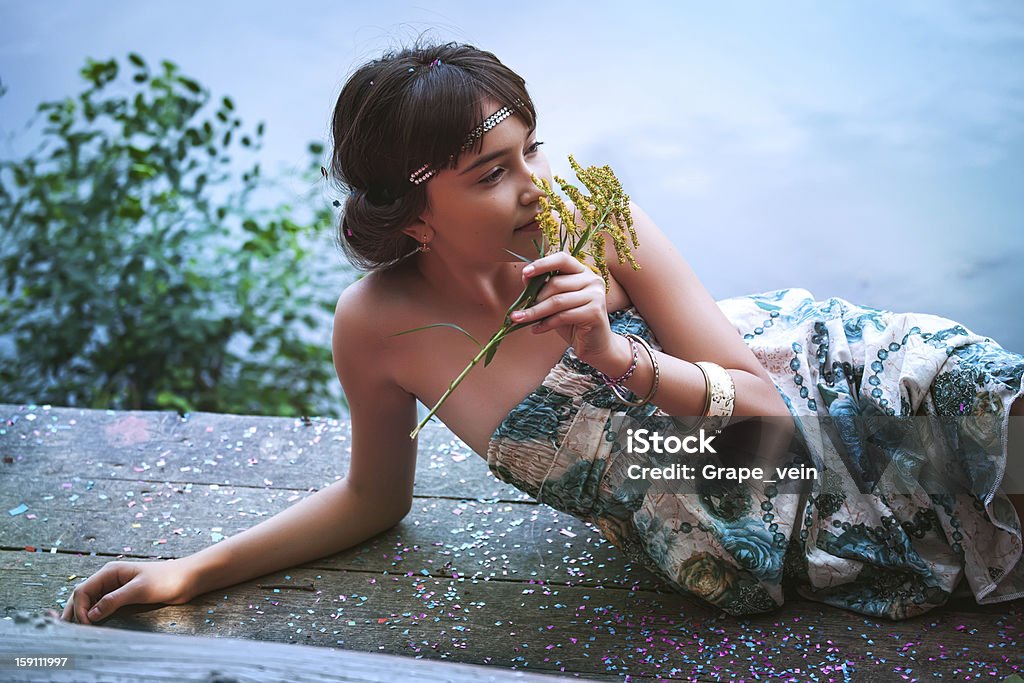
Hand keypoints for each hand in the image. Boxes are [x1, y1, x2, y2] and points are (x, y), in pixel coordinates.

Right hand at [60, 558, 194, 624]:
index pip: (83, 590)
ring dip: (82, 614)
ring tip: (76, 631)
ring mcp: (115, 588)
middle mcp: (109, 579)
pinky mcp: (122, 597)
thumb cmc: (166, 579)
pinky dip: (94, 615)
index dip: (79, 608)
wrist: (187, 579)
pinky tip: (92, 625)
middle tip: (69, 631)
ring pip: (90, 602)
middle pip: (82, 596)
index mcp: (110, 572)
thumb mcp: (140, 590)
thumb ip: (115, 600)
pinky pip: (102, 606)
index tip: (87, 624)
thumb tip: (92, 614)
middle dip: (74, 612)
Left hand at [512, 251, 626, 369]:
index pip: (562, 259)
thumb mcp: (555, 302)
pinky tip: (536, 329)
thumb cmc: (573, 321)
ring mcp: (596, 295)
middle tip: (519, 310)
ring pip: (557, 301)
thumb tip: (525, 275)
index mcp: (583, 272)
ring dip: (535, 312)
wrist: (595, 345)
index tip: (526, 273)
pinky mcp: (595, 312)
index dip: (543, 264)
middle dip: (534, 298)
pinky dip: (546, 324)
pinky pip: (563, 316)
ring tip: (520, 319)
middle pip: (556, 284)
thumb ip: (543, 287)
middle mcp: (592, 280)